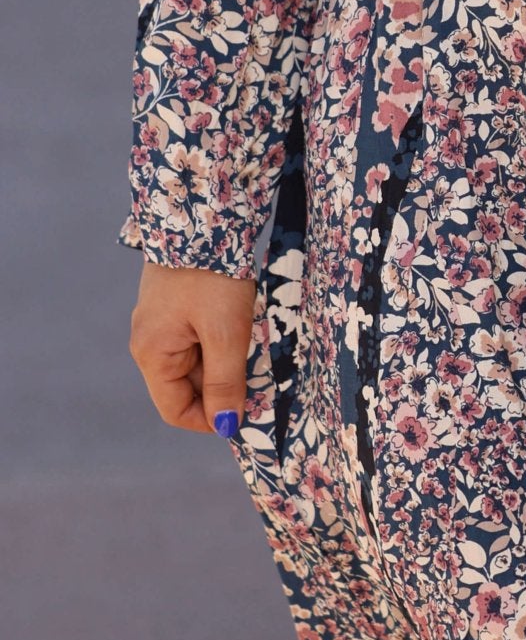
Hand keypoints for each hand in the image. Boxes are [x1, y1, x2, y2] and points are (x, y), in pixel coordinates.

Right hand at [128, 258, 255, 437]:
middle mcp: (150, 340)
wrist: (202, 214)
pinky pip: (201, 335)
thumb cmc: (211, 275)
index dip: (211, 420)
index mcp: (152, 354)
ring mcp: (162, 319)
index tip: (247, 413)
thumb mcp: (225, 333)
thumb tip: (226, 426)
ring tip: (254, 341)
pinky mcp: (178, 301)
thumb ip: (225, 382)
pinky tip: (245, 322)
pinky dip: (224, 337)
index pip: (176, 410)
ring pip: (198, 359)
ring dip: (227, 360)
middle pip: (188, 386)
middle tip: (260, 374)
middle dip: (224, 386)